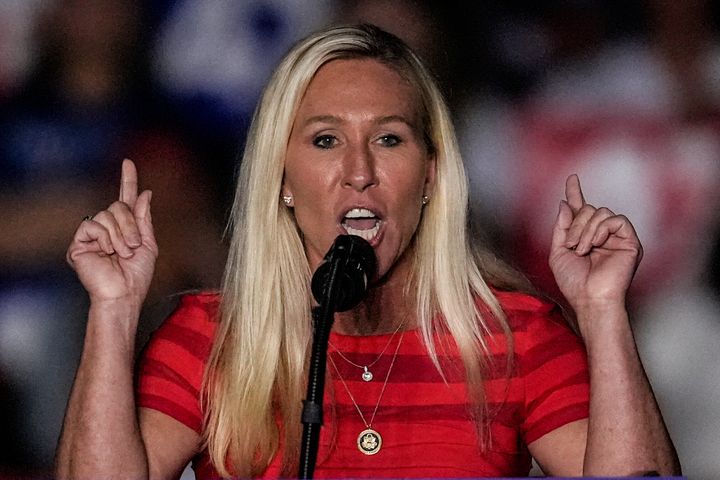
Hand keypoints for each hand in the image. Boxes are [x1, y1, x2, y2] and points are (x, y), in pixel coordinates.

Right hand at [66, 159, 157, 306]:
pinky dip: (105, 238)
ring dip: (121, 234)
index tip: (128, 162)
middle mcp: (107, 228)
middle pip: (118, 205)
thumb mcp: (148, 244)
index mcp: (125, 227)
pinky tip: (106, 252)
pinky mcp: (78, 242)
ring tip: (122, 253)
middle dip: (131, 225)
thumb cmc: (136, 276)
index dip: (127, 180)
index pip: (125, 199)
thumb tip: (144, 193)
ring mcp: (92, 235)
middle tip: (133, 247)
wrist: (124, 293)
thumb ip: (144, 219)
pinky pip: (93, 225)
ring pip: (107, 214)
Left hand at [549, 175, 642, 313]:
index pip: (581, 209)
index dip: (575, 192)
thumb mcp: (558, 251)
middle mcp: (602, 234)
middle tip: (572, 246)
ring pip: (600, 212)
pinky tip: (596, 245)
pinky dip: (601, 230)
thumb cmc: (573, 282)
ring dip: (585, 230)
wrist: (589, 298)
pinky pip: (615, 220)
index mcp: (585, 236)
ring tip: (582, 250)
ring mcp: (616, 237)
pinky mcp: (630, 241)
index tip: (572, 178)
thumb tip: (566, 203)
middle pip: (589, 209)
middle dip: (575, 225)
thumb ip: (561, 227)